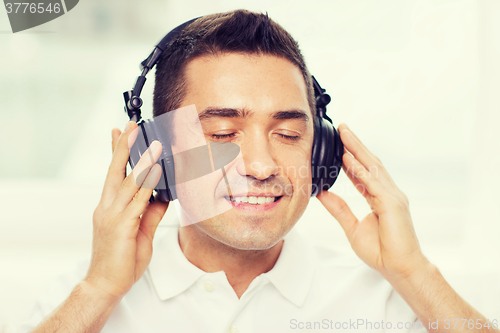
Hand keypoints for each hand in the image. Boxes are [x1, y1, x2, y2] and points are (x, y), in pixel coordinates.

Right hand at [84, 121, 168, 297]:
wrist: (105, 285)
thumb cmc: (121, 260)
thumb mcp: (140, 232)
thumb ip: (150, 212)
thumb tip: (163, 195)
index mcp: (109, 207)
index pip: (113, 174)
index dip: (116, 152)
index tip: (119, 132)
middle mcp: (107, 207)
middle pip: (115, 170)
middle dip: (123, 146)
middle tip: (130, 124)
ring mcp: (112, 215)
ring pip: (128, 182)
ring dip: (141, 160)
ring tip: (153, 142)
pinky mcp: (121, 226)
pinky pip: (137, 200)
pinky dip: (147, 184)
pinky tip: (156, 171)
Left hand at [317, 123, 428, 281]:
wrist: (399, 268)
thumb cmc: (382, 251)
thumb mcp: (353, 227)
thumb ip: (340, 209)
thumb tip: (323, 194)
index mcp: (380, 198)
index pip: (363, 172)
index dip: (351, 158)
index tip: (339, 145)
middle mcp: (388, 193)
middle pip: (370, 163)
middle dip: (355, 145)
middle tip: (342, 128)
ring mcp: (393, 196)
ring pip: (372, 168)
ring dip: (357, 149)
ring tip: (344, 134)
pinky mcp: (393, 204)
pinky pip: (373, 183)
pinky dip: (360, 170)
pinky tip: (349, 158)